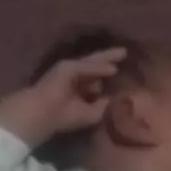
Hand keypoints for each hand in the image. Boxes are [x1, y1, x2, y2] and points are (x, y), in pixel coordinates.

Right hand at [0, 47, 126, 146]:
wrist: (45, 114)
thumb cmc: (65, 117)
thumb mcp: (91, 113)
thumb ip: (103, 104)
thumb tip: (113, 97)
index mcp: (79, 88)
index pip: (96, 78)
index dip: (108, 75)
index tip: (122, 72)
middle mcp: (75, 76)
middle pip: (96, 65)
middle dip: (110, 59)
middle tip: (125, 53)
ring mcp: (70, 70)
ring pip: (92, 62)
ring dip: (107, 58)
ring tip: (123, 54)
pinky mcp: (67, 67)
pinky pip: (87, 67)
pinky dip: (99, 68)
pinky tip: (113, 68)